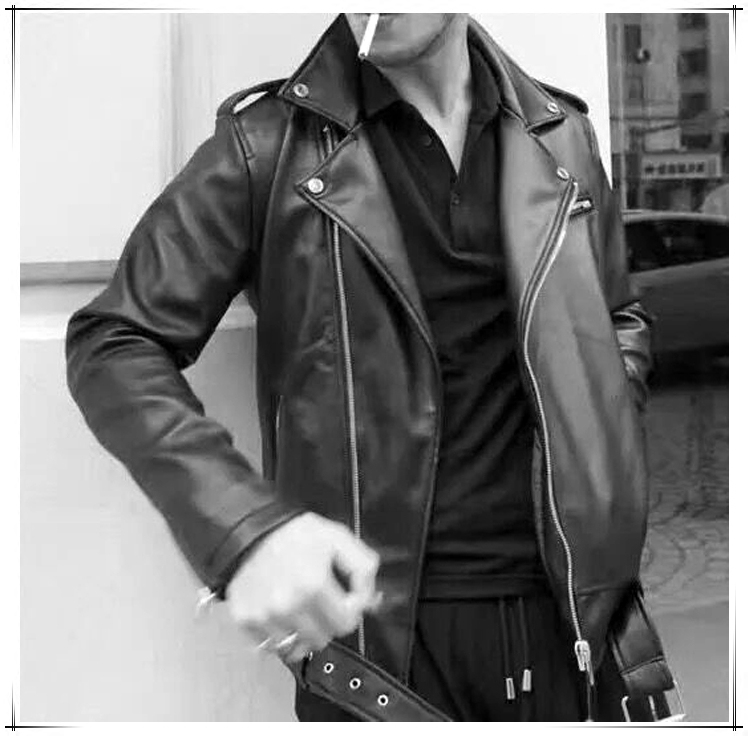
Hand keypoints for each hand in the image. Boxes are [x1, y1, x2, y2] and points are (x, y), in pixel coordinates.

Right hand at [225, 512, 381, 662]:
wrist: (252, 530)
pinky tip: (279, 612)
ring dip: (302, 631)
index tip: (343, 599)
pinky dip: (278, 634)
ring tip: (298, 606)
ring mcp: (265, 616)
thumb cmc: (296, 535)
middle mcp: (287, 604)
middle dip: (326, 623)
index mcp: (313, 584)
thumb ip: (363, 569)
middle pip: (322, 639)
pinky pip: (270, 646)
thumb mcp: (339, 538)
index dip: (349, 610)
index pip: (346, 623)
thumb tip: (371, 601)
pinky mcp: (246, 620)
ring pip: (297, 647)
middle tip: (318, 601)